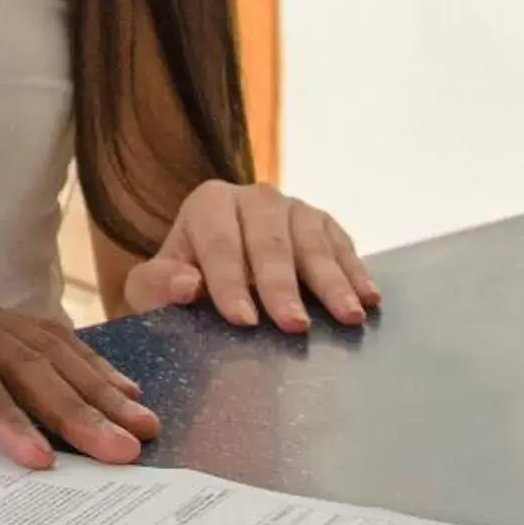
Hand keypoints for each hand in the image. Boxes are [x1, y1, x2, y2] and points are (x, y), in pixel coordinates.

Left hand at [122, 180, 379, 330]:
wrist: (218, 275)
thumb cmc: (182, 283)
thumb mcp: (154, 287)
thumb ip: (157, 286)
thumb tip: (185, 285)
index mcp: (208, 203)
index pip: (219, 243)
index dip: (229, 282)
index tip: (242, 319)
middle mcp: (255, 197)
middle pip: (269, 242)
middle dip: (282, 286)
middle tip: (294, 326)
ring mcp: (295, 209)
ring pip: (312, 242)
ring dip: (331, 281)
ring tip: (347, 317)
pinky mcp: (326, 226)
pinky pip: (343, 246)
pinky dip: (356, 273)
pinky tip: (369, 299)